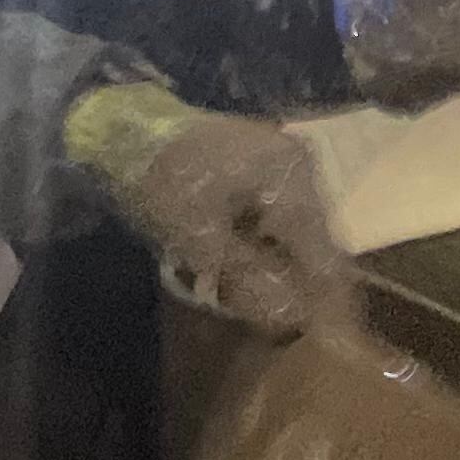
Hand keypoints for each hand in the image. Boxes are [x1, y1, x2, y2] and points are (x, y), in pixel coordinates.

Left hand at [65, 84, 359, 333]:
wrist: (131, 124)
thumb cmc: (164, 179)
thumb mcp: (198, 236)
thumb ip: (248, 276)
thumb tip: (292, 316)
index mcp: (290, 179)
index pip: (323, 252)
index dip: (326, 297)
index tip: (328, 335)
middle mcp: (302, 166)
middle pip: (318, 238)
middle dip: (303, 281)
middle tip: (284, 319)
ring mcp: (289, 160)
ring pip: (303, 226)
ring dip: (286, 262)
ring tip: (265, 293)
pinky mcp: (272, 162)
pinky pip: (286, 212)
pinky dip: (273, 241)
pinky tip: (251, 259)